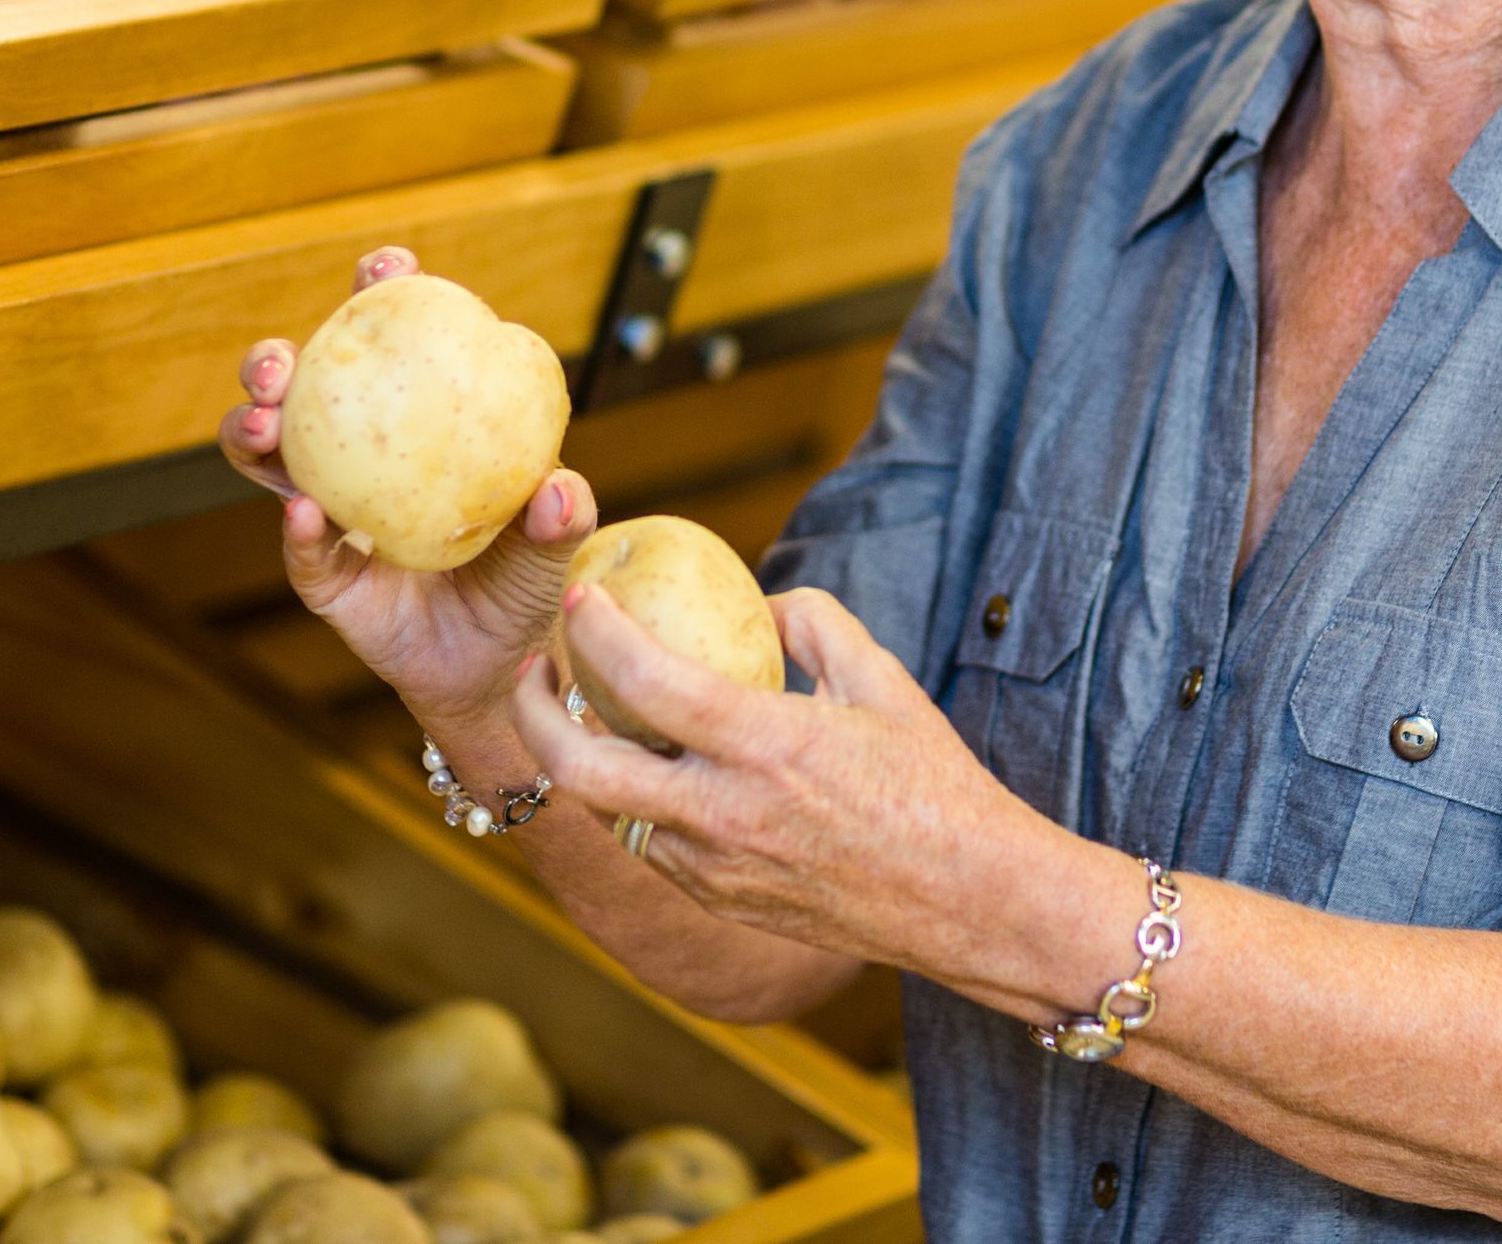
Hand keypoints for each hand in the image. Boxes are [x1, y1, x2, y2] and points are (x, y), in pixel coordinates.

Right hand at [220, 246, 596, 732]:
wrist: (501, 669)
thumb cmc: (526, 583)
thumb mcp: (553, 546)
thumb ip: (560, 517)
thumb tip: (558, 487)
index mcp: (413, 425)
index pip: (388, 345)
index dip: (378, 296)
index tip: (386, 267)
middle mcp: (358, 459)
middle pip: (298, 391)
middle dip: (273, 361)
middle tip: (280, 362)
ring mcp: (330, 515)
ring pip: (269, 459)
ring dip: (254, 431)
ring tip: (266, 421)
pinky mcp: (325, 580)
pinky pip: (303, 552)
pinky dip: (298, 530)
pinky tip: (304, 511)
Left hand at [510, 580, 1078, 983]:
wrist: (968, 901)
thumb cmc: (934, 784)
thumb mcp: (883, 678)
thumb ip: (813, 624)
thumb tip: (758, 602)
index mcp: (767, 746)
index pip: (645, 682)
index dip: (595, 632)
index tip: (580, 599)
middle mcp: (726, 815)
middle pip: (579, 771)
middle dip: (534, 714)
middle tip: (533, 670)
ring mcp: (716, 869)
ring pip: (607, 813)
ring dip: (582, 759)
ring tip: (584, 713)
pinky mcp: (720, 902)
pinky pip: (651, 845)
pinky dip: (635, 801)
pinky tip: (651, 769)